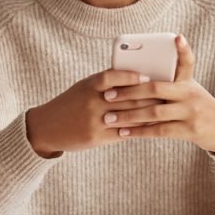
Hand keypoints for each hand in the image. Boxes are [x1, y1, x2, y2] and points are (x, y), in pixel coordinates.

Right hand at [25, 69, 160, 157]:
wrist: (47, 127)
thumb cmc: (71, 103)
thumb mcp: (84, 87)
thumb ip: (106, 83)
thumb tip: (137, 77)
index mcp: (88, 86)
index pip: (110, 77)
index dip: (129, 77)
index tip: (147, 77)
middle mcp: (91, 102)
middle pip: (125, 98)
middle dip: (148, 96)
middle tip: (167, 94)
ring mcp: (94, 121)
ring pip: (127, 117)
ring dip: (148, 114)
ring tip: (164, 111)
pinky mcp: (96, 138)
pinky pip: (123, 133)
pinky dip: (138, 129)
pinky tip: (151, 127)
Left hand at [102, 35, 214, 154]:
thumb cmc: (197, 106)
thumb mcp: (189, 90)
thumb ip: (168, 84)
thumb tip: (135, 77)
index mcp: (188, 81)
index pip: (187, 61)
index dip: (183, 49)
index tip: (177, 37)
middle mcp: (190, 94)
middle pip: (156, 89)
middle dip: (129, 92)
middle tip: (108, 95)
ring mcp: (190, 112)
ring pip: (154, 112)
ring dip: (128, 116)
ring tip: (109, 118)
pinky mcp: (189, 130)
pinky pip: (159, 130)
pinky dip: (139, 132)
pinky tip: (123, 133)